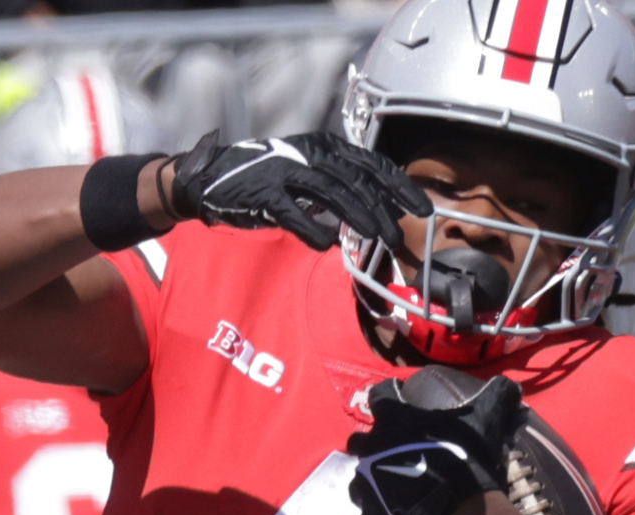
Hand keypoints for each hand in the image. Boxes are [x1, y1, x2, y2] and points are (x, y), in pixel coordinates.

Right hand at [165, 130, 426, 254]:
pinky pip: (292, 213)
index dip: (399, 186)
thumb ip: (339, 187)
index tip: (422, 208)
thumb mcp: (308, 174)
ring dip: (359, 217)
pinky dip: (311, 229)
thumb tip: (375, 212)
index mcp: (325, 147)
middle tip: (400, 237)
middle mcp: (309, 154)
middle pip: (358, 179)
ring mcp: (285, 171)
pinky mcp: (263, 194)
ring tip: (377, 239)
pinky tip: (327, 246)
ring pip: (332, 192)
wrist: (212, 178)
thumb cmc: (266, 180)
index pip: (372, 164)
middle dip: (383, 209)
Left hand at [349, 374, 522, 514]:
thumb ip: (496, 395)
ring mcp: (368, 483)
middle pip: (358, 442)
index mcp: (393, 419)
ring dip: (368, 483)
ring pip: (356, 482)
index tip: (396, 399)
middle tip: (388, 451)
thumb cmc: (465, 455)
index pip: (380, 396)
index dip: (388, 396)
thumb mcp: (486, 417)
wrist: (456, 504)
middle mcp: (372, 448)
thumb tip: (512, 385)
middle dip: (371, 446)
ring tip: (384, 488)